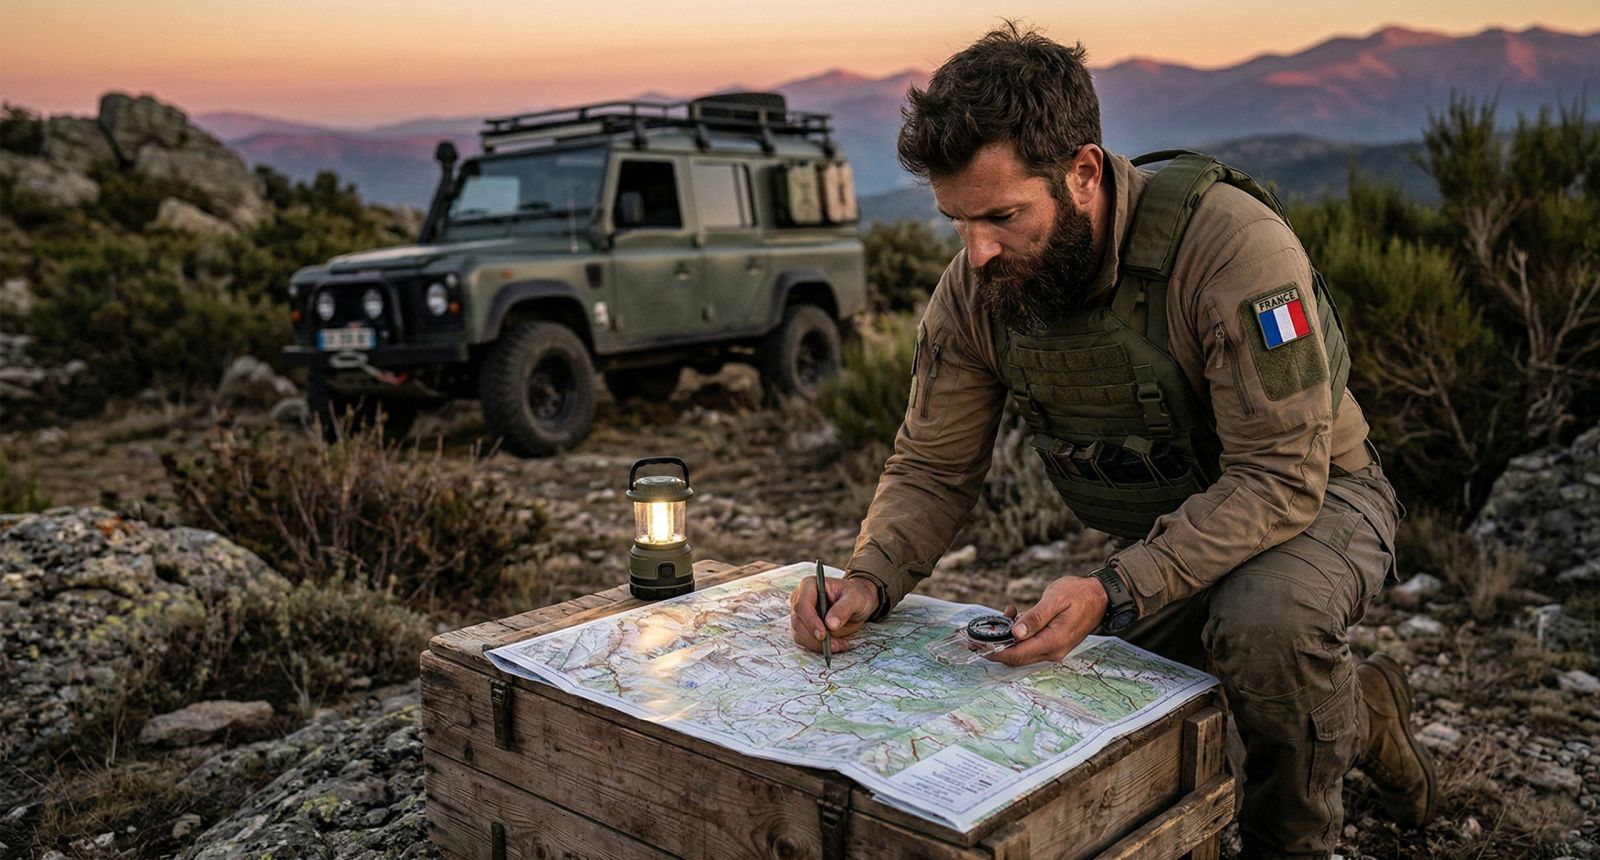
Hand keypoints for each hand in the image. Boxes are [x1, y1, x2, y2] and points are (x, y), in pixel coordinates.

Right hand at [790, 575, 879, 653]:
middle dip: (815, 638)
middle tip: (836, 645)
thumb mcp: (855, 598)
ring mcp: (801, 614)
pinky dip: (820, 647)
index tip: (823, 635)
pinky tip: (837, 644)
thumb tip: (830, 625)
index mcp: (809, 585)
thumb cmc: (856, 595)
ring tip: (840, 644)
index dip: (810, 622)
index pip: (802, 605)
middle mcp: (800, 599)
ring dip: (818, 645)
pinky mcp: (804, 627)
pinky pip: (806, 641)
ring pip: (800, 635)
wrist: (857, 603)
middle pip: (798, 623)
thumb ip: (843, 609)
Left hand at [987, 575, 1108, 666]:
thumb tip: (1016, 634)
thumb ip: (1035, 617)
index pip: (1016, 655)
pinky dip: (1016, 634)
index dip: (993, 651)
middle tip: (975, 634)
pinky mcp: (1052, 644)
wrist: (1100, 596)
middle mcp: (1052, 651)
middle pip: (1015, 657)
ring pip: (1020, 652)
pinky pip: (1029, 645)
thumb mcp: (1055, 599)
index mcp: (1052, 642)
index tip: (975, 643)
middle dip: (993, 647)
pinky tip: (1014, 615)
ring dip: (1005, 638)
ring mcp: (1053, 649)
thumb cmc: (1079, 594)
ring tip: (1001, 615)